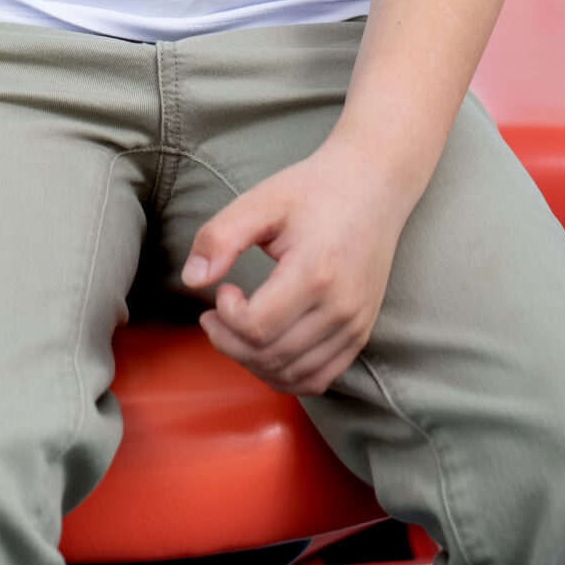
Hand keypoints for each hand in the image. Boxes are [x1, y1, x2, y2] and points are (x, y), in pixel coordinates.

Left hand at [180, 137, 415, 396]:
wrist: (373, 186)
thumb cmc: (315, 191)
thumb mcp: (262, 201)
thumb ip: (220, 237)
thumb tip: (192, 279)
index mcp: (315, 273)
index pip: (256, 328)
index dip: (225, 318)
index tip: (223, 290)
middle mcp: (340, 308)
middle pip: (270, 357)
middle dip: (229, 343)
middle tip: (216, 316)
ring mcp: (355, 325)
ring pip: (292, 376)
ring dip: (253, 363)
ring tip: (239, 330)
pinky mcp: (361, 333)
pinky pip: (319, 378)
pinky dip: (285, 375)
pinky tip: (267, 348)